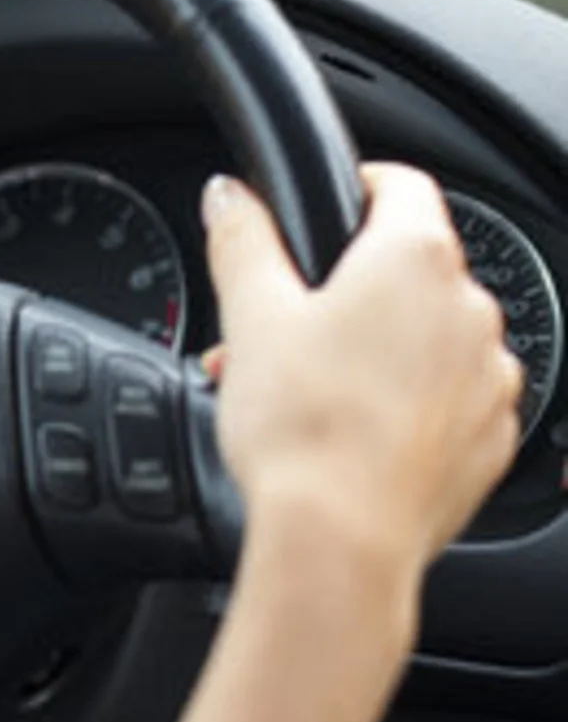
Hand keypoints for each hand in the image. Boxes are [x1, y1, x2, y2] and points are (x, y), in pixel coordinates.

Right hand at [203, 163, 521, 576]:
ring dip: (372, 350)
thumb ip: (242, 238)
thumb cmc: (302, 427)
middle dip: (342, 293)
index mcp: (415, 259)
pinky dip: (404, 404)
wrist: (341, 538)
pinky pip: (446, 400)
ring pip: (425, 339)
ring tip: (304, 392)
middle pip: (405, 271)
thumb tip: (231, 194)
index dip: (353, 188)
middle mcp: (470, 308)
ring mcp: (490, 376)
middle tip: (279, 333)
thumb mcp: (250, 314)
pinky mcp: (491, 436)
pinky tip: (348, 432)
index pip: (399, 184)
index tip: (320, 212)